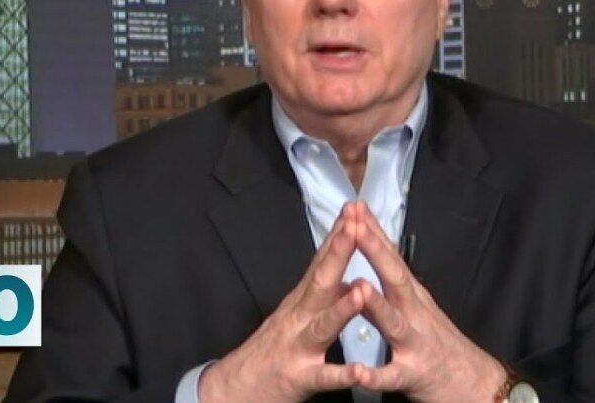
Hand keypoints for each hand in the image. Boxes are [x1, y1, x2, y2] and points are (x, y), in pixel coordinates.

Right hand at [199, 203, 368, 402]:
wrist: (233, 391)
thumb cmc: (270, 353)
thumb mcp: (294, 318)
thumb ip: (320, 299)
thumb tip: (347, 279)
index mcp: (300, 303)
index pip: (321, 262)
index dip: (338, 235)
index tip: (354, 210)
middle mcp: (297, 318)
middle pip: (321, 281)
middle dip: (339, 253)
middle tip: (356, 226)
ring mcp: (297, 347)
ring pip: (322, 325)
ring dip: (342, 308)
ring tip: (361, 291)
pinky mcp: (298, 378)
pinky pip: (322, 377)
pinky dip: (340, 374)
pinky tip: (358, 371)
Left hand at [351, 201, 506, 401]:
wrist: (476, 384)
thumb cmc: (439, 344)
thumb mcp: (418, 309)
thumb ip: (392, 289)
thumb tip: (367, 263)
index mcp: (412, 296)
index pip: (391, 257)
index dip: (373, 232)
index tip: (355, 207)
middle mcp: (415, 313)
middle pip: (394, 277)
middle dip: (373, 250)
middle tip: (355, 224)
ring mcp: (415, 343)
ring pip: (394, 322)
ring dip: (377, 305)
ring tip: (359, 286)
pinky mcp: (413, 376)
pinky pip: (392, 376)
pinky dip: (376, 374)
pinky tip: (361, 373)